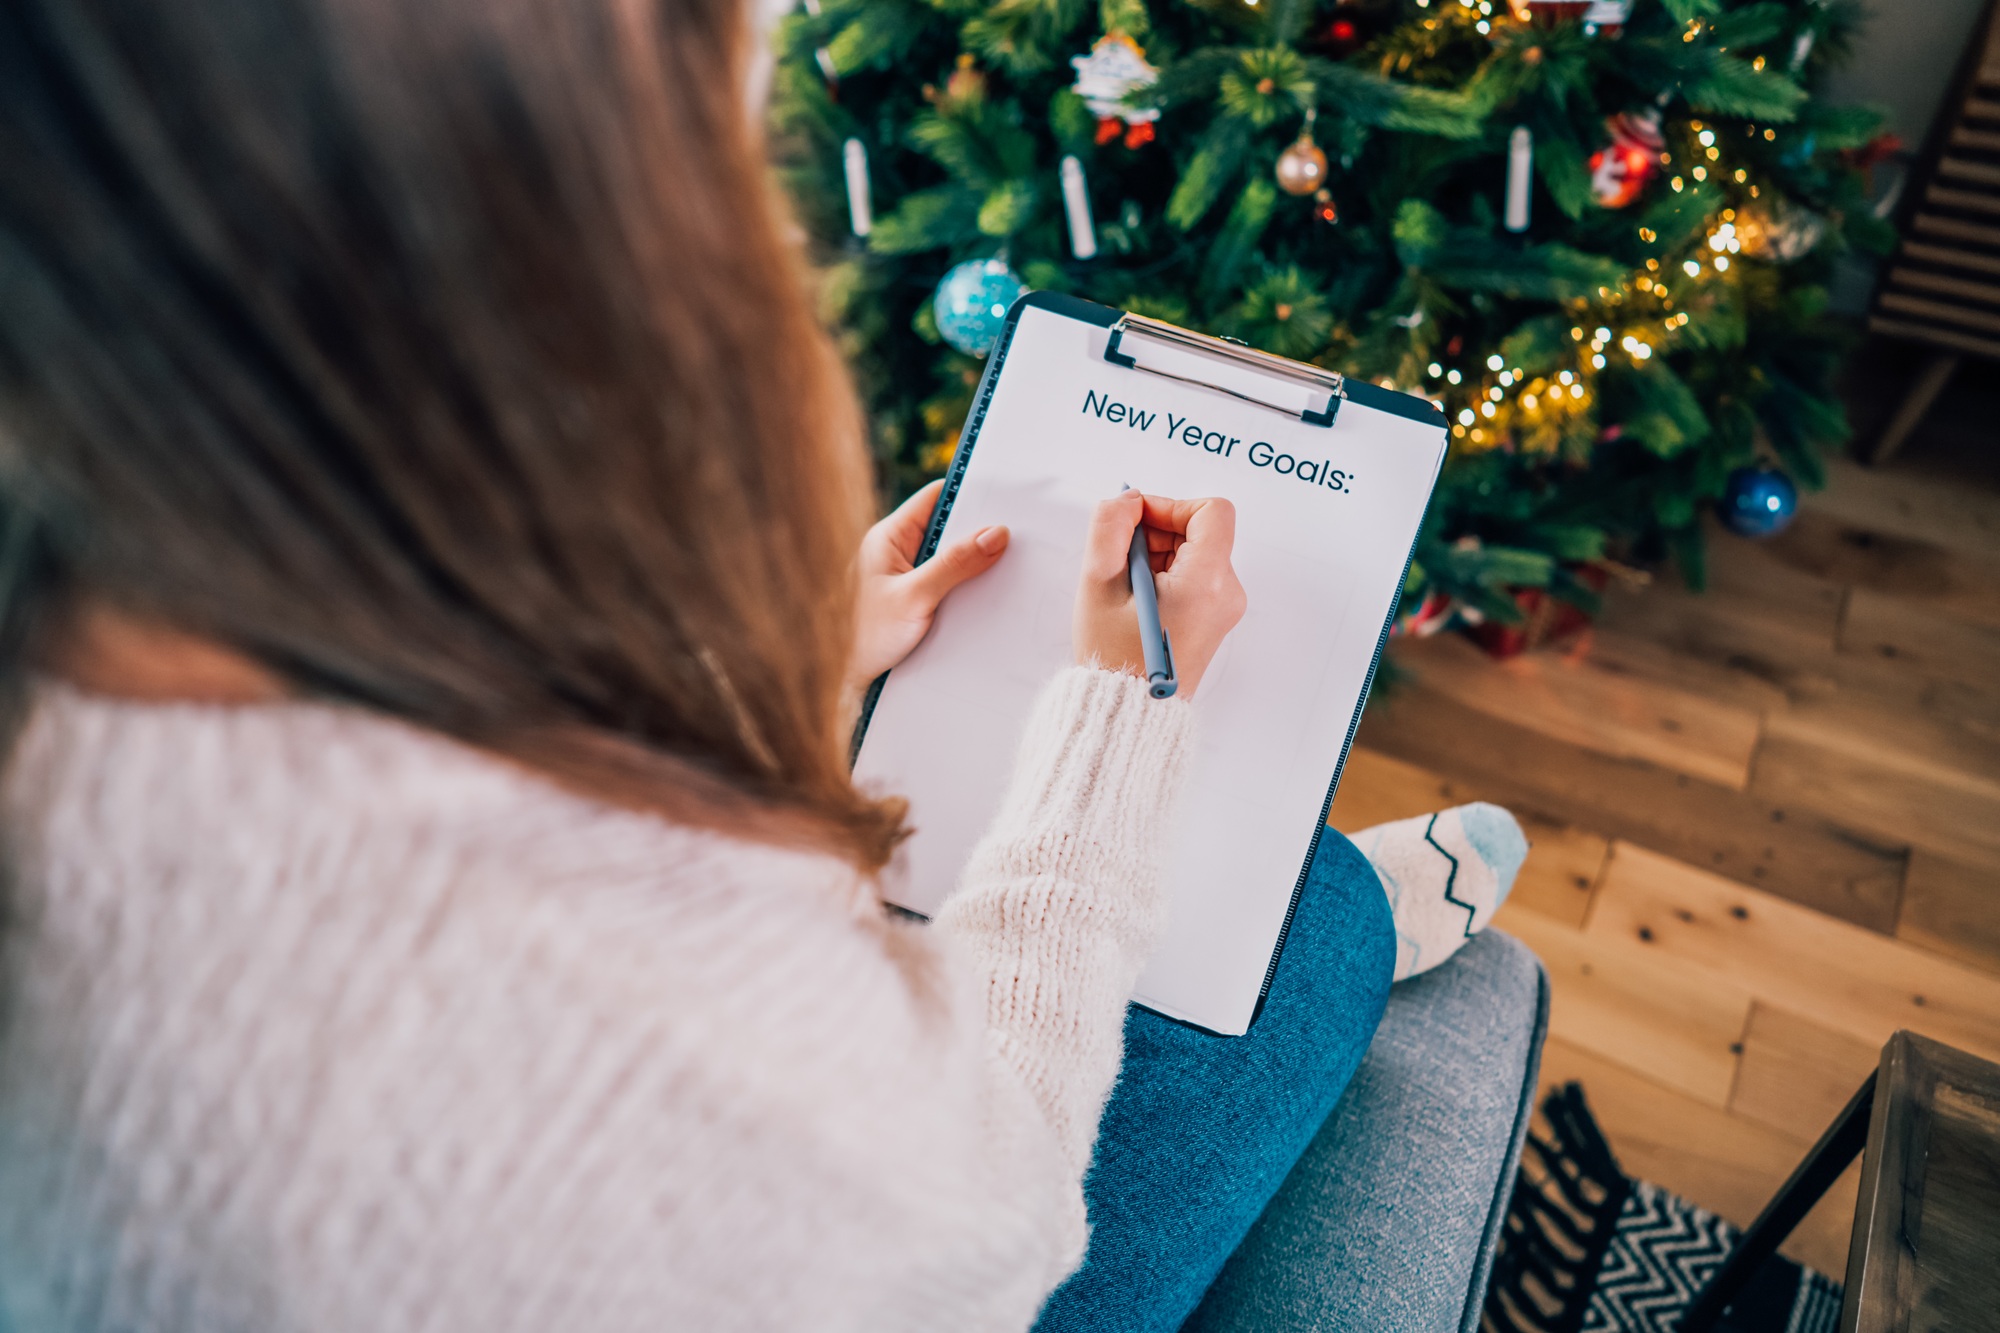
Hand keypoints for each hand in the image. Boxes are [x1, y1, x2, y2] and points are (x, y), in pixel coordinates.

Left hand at [847, 479, 1009, 700]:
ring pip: (949, 558)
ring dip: (974, 564)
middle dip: (979, 533)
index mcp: (888, 537)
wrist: (847, 684)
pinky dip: (966, 587)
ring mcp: (904, 577)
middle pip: (946, 528)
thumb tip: (996, 533)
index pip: (934, 498)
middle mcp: (895, 551)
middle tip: (1018, 537)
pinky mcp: (913, 600)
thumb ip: (954, 565)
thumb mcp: (915, 598)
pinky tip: (988, 597)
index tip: (1005, 499)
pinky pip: (946, 583)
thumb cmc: (866, 639)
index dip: (969, 495)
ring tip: (1010, 567)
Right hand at [1073, 491, 1245, 697]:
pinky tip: (1138, 598)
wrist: (1129, 712)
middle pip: (1200, 531)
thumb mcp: (1098, 583)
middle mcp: (1226, 594)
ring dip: (1156, 554)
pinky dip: (1164, 573)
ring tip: (1126, 586)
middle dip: (1157, 532)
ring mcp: (1223, 608)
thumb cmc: (1114, 656)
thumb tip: (1129, 499)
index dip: (1171, 505)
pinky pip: (1193, 575)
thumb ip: (1109, 526)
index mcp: (1207, 583)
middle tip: (1121, 559)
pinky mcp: (1213, 617)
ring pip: (1194, 552)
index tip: (1138, 520)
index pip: (1211, 512)